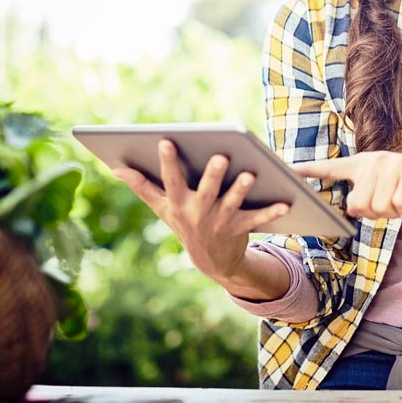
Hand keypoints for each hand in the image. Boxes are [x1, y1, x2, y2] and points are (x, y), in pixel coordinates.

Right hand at [112, 139, 288, 279]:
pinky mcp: (241, 227)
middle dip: (212, 174)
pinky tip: (285, 201)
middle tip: (220, 155)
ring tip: (249, 173)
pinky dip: (271, 211)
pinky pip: (257, 218)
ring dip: (240, 189)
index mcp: (178, 203)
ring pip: (231, 202)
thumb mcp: (162, 209)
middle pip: (206, 191)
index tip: (165, 141)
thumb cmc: (185, 224)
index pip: (171, 180)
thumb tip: (116, 169)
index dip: (166, 162)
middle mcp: (198, 212)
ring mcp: (220, 221)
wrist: (212, 262)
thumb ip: (142, 187)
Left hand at [293, 151, 401, 219]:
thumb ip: (364, 199)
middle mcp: (375, 160)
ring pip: (379, 207)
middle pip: (358, 205)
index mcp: (363, 164)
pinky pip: (399, 204)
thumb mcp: (383, 193)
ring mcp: (394, 163)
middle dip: (377, 213)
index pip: (331, 167)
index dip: (310, 170)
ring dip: (395, 211)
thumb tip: (352, 209)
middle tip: (393, 200)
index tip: (288, 170)